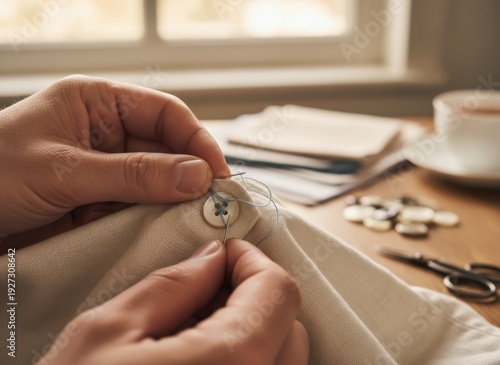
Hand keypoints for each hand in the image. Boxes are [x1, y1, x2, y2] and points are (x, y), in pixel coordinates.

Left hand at [0, 75, 228, 234]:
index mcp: (97, 103)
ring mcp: (104, 169)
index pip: (165, 113)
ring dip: (171, 200)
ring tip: (189, 220)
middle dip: (188, 174)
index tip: (216, 172)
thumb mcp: (65, 170)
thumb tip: (196, 175)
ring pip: (155, 181)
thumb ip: (133, 174)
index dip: (196, 140)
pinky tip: (159, 232)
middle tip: (210, 203)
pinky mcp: (98, 200)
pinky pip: (136, 207)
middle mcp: (106, 133)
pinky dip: (150, 220)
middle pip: (166, 149)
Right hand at [38, 239, 308, 364]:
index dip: (252, 260)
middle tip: (210, 284)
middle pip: (288, 326)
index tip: (228, 252)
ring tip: (202, 323)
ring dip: (254, 329)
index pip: (276, 292)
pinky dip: (247, 359)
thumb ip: (171, 287)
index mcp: (228, 364)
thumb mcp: (107, 334)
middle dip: (254, 294)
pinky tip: (204, 359)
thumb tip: (210, 258)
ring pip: (283, 360)